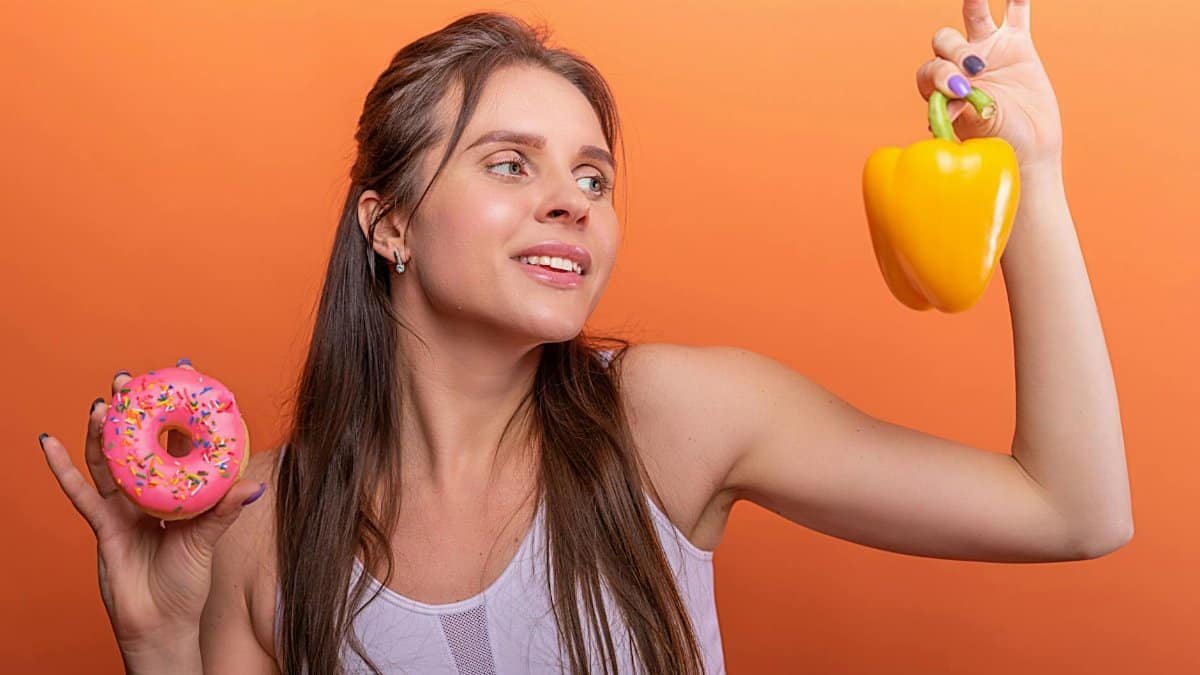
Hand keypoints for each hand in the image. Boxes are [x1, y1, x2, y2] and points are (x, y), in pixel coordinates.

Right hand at [38, 360, 265, 657]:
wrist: (160, 623)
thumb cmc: (187, 581)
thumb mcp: (208, 540)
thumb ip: (225, 511)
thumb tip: (256, 487)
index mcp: (178, 489)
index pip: (179, 439)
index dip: (178, 408)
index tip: (182, 371)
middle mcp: (149, 491)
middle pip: (137, 442)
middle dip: (131, 410)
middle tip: (128, 378)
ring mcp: (123, 505)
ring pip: (108, 460)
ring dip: (101, 431)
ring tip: (100, 403)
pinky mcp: (102, 524)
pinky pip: (81, 493)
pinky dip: (63, 469)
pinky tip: (50, 443)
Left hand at [916, 0, 1062, 169]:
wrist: (1028, 146)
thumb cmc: (996, 144)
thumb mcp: (979, 130)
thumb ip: (966, 111)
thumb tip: (949, 105)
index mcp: (941, 88)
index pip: (931, 70)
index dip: (941, 75)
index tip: (959, 91)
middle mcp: (958, 65)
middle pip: (946, 42)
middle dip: (956, 53)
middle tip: (976, 69)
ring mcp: (987, 50)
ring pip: (973, 17)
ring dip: (973, 3)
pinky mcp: (1016, 44)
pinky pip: (1016, 13)